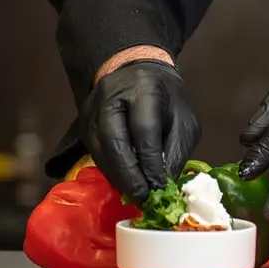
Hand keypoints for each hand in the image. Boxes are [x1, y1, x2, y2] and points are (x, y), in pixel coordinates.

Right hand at [79, 59, 200, 203]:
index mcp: (143, 88)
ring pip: (99, 148)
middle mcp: (111, 95)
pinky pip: (94, 151)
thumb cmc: (167, 98)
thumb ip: (175, 152)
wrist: (138, 69)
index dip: (149, 162)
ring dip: (117, 176)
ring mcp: (93, 107)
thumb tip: (164, 186)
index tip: (159, 189)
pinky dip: (109, 170)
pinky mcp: (84, 121)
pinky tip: (123, 182)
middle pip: (113, 139)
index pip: (143, 129)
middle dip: (128, 174)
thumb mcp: (184, 120)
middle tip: (142, 198)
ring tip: (134, 195)